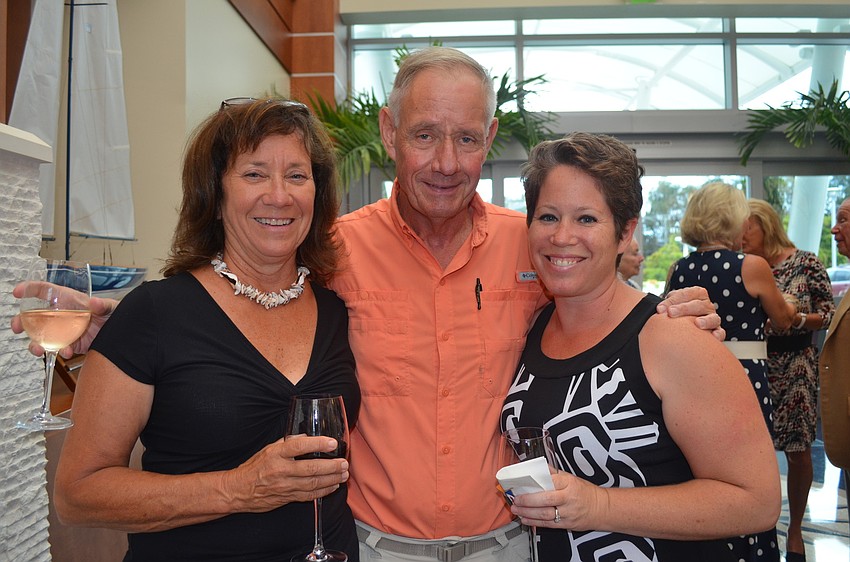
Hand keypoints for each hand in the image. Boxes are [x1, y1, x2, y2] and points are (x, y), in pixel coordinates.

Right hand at [11, 282, 116, 357]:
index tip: (18, 292)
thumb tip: (95, 303)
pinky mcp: (70, 344)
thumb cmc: (114, 315)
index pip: (45, 290)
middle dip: (21, 322)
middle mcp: (62, 315)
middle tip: (17, 327)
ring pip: (42, 336)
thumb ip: (103, 305)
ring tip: (39, 349)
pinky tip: (67, 351)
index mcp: (69, 300)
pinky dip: (61, 351)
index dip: (30, 289)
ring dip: (36, 343)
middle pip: (35, 316)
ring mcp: (63, 331)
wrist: (119, 336)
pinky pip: (58, 349)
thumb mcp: (111, 306)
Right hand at [222, 435, 348, 513]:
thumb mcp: (268, 449)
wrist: (239, 490)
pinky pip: (309, 496)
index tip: (332, 442)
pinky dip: (323, 491)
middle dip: (332, 466)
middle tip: (344, 462)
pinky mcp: (287, 498)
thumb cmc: (255, 467)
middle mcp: (281, 470)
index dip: (318, 444)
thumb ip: (288, 442)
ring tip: (344, 474)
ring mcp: (285, 486)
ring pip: (313, 484)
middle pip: (311, 469)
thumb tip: (307, 437)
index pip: (299, 446)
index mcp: (276, 454)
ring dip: (332, 479)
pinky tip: (333, 486)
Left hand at [510, 470, 604, 531]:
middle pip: (545, 500)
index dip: (535, 484)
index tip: (522, 484)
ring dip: (528, 513)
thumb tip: (538, 467)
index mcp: (569, 483)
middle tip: (516, 499)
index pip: (550, 481)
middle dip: (527, 500)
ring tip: (516, 510)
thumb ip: (554, 473)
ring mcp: (568, 513)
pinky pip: (548, 524)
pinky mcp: (567, 524)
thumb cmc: (585, 492)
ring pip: (545, 514)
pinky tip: (525, 519)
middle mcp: (568, 498)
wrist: (602, 508)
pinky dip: (534, 522)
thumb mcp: (571, 477)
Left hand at [657, 286, 724, 340]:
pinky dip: (718, 334)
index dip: (673, 300)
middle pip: (698, 305)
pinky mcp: (717, 330)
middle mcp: (707, 305)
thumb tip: (659, 309)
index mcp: (697, 293)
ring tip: (697, 323)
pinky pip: (721, 332)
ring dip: (706, 320)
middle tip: (671, 313)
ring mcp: (713, 318)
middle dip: (683, 308)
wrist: (683, 323)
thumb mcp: (671, 303)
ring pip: (713, 318)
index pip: (686, 294)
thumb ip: (667, 303)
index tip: (659, 308)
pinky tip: (713, 337)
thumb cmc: (676, 310)